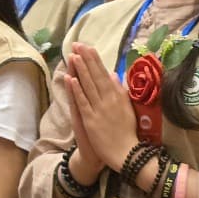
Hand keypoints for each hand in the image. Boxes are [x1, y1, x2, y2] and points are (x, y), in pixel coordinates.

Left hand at [64, 44, 137, 172]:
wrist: (126, 154)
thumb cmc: (126, 132)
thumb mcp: (127, 108)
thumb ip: (120, 91)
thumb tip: (115, 74)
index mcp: (118, 96)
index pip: (104, 73)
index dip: (95, 60)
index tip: (88, 47)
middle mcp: (109, 100)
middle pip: (95, 76)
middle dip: (86, 59)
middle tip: (77, 44)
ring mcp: (99, 109)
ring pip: (88, 86)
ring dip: (80, 70)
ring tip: (73, 55)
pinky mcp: (91, 119)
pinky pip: (83, 102)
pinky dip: (77, 90)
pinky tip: (71, 79)